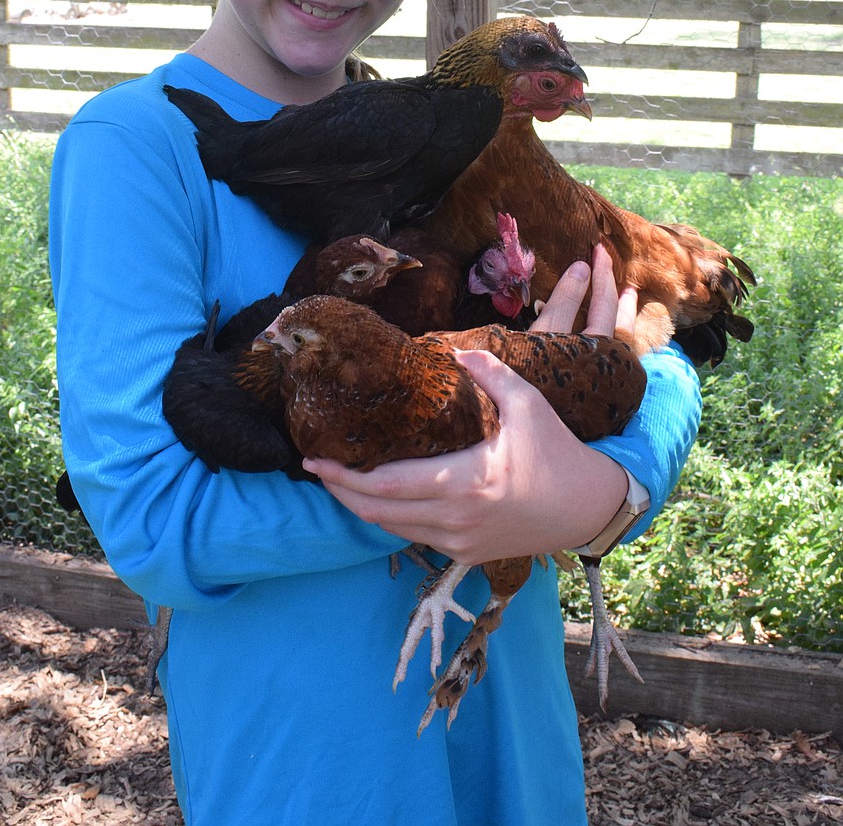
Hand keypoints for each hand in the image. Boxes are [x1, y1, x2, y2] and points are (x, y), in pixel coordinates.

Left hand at [303, 244, 633, 563]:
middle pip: (377, 512)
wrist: (590, 508)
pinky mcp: (469, 552)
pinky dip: (391, 519)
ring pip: (393, 530)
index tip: (315, 460)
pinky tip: (383, 498)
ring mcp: (460, 542)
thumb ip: (491, 373)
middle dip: (340, 492)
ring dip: (362, 508)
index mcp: (464, 483)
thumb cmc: (559, 453)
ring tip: (341, 481)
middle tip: (315, 470)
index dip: (344, 476)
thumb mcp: (529, 405)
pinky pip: (416, 537)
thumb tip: (455, 352)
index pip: (385, 486)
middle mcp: (455, 520)